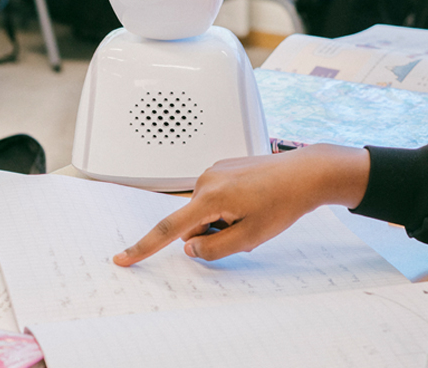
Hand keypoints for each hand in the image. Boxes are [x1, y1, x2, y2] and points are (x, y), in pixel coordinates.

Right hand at [112, 144, 370, 265]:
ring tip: (254, 213)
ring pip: (204, 212)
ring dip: (222, 221)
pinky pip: (214, 198)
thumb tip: (190, 249)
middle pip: (192, 224)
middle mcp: (204, 181)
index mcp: (209, 198)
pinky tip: (254, 201)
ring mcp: (212, 172)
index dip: (143, 247)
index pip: (169, 229)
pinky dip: (228, 207)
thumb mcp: (251, 237)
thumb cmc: (284, 202)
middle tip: (247, 229)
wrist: (306, 173)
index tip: (122, 258)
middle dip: (212, 234)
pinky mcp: (222, 168)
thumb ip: (214, 249)